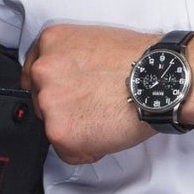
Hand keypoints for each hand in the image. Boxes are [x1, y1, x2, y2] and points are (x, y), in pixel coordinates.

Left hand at [20, 25, 193, 164]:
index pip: (34, 73)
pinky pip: (67, 152)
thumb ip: (72, 59)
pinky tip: (107, 133)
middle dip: (66, 110)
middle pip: (42, 102)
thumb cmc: (141, 60)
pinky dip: (86, 150)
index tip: (67, 96)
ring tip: (106, 119)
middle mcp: (43, 70)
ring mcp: (48, 102)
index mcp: (50, 42)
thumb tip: (71, 79)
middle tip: (96, 107)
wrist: (160, 79)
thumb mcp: (95, 40)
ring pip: (54, 128)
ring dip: (77, 131)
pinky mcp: (60, 132)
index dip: (55, 89)